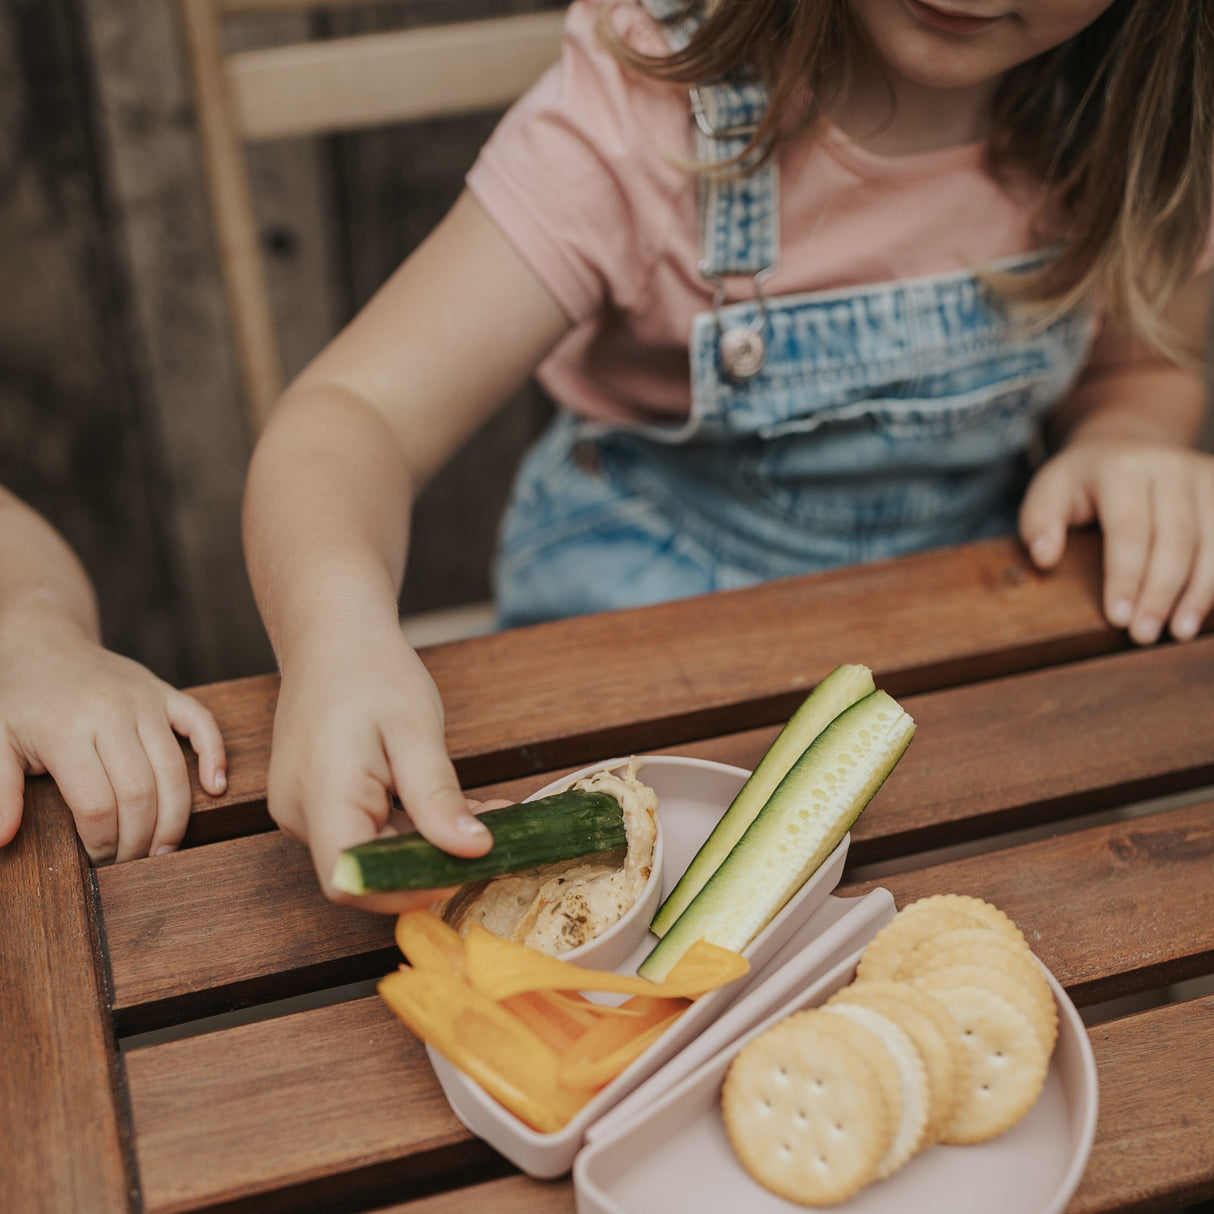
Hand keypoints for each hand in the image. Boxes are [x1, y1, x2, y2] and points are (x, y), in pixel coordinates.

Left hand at [0, 614, 226, 861]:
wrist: (46, 644)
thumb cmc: (20, 700)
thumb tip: (1, 838)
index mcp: (67, 730)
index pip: (97, 803)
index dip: (102, 841)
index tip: (98, 860)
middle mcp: (112, 713)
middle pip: (140, 791)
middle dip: (140, 839)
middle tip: (133, 863)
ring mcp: (145, 701)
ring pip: (173, 769)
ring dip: (176, 817)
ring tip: (166, 848)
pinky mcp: (167, 693)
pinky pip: (203, 724)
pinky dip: (215, 756)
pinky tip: (216, 788)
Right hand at [267, 619, 491, 911]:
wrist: (331, 633)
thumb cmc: (371, 670)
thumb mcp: (416, 730)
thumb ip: (438, 797)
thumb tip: (474, 851)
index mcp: (321, 794)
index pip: (351, 880)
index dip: (407, 890)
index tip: (464, 871)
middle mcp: (301, 812)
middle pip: (366, 870)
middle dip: (434, 863)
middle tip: (498, 836)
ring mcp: (304, 808)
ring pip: (372, 852)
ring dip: (430, 843)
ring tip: (490, 815)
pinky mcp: (316, 802)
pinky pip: (366, 830)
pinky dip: (412, 826)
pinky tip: (457, 808)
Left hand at [1019, 438, 1213, 643]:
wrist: (1129, 443)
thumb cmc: (1082, 481)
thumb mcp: (1048, 490)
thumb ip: (1039, 522)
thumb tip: (1044, 558)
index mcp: (1123, 467)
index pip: (1128, 529)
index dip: (1124, 577)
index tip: (1117, 618)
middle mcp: (1171, 468)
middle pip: (1175, 539)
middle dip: (1160, 592)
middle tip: (1142, 635)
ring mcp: (1205, 478)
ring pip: (1213, 543)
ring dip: (1198, 593)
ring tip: (1178, 632)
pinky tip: (1203, 612)